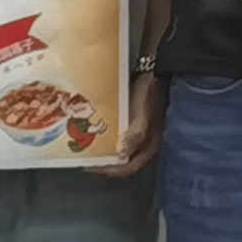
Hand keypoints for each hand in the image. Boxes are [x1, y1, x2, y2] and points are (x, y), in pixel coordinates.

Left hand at [97, 65, 163, 179]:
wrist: (156, 71)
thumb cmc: (150, 93)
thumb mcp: (144, 113)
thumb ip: (136, 133)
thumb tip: (122, 155)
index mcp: (150, 147)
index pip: (128, 169)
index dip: (108, 170)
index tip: (89, 167)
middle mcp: (146, 145)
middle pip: (123, 162)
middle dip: (104, 162)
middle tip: (84, 157)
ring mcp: (142, 134)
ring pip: (121, 151)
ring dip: (105, 151)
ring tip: (86, 146)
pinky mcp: (136, 125)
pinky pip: (120, 138)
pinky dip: (108, 139)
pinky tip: (96, 132)